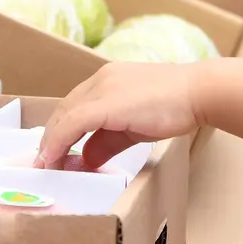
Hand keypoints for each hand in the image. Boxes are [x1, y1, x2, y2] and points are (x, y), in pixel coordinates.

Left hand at [35, 62, 203, 169]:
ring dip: (52, 141)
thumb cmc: (174, 106)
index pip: (74, 105)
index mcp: (108, 79)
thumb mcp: (134, 126)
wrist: (198, 92)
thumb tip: (88, 158)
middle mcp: (101, 79)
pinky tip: (54, 158)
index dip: (59, 130)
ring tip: (47, 164)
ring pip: (65, 115)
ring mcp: (103, 87)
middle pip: (64, 109)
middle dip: (51, 138)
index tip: (52, 152)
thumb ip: (108, 140)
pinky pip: (74, 123)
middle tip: (45, 163)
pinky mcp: (107, 102)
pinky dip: (59, 142)